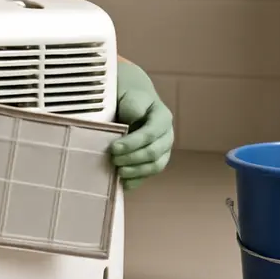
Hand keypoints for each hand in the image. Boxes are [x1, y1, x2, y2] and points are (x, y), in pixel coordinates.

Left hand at [110, 61, 173, 190]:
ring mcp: (163, 151)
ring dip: (135, 172)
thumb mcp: (131, 94)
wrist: (131, 100)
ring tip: (118, 171)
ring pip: (155, 167)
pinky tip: (122, 183)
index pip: (150, 134)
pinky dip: (136, 181)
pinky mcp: (154, 162)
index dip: (132, 143)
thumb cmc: (129, 97)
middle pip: (154, 153)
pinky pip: (148, 175)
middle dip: (132, 158)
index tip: (114, 147)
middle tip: (113, 159)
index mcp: (163, 118)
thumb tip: (132, 119)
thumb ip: (133, 105)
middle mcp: (167, 136)